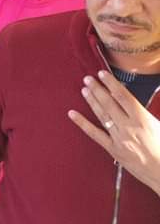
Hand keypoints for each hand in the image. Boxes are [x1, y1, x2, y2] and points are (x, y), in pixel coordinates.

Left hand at [70, 70, 159, 195]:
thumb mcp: (159, 126)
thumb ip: (144, 114)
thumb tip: (130, 102)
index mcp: (143, 120)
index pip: (123, 97)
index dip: (111, 84)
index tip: (102, 74)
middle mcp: (129, 127)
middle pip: (109, 104)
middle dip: (98, 89)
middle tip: (87, 79)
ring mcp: (119, 138)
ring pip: (102, 116)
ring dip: (92, 101)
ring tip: (84, 90)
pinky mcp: (113, 149)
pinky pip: (95, 134)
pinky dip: (82, 123)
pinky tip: (72, 114)